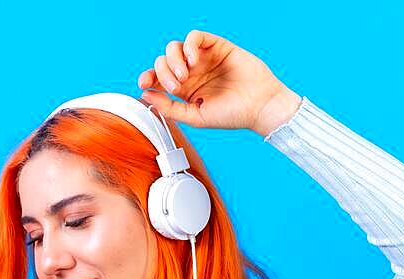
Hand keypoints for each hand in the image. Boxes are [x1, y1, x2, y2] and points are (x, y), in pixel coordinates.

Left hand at [136, 29, 300, 135]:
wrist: (260, 106)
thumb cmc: (231, 115)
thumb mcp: (194, 117)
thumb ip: (169, 107)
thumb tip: (145, 94)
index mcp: (184, 89)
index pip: (157, 78)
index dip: (147, 77)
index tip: (144, 84)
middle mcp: (191, 72)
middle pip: (162, 61)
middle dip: (163, 72)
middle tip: (177, 86)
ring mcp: (203, 58)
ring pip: (174, 47)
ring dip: (173, 60)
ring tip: (186, 75)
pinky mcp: (217, 46)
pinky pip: (194, 37)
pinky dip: (188, 46)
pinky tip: (193, 61)